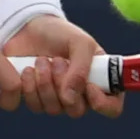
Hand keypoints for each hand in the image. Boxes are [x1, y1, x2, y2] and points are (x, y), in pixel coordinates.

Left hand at [0, 13, 120, 117]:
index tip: (89, 86)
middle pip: (76, 110)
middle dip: (63, 84)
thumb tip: (69, 98)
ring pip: (54, 109)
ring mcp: (57, 99)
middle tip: (57, 60)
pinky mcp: (36, 99)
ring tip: (41, 60)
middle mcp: (80, 95)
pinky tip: (28, 69)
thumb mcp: (80, 42)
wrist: (28, 27)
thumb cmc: (60, 34)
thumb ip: (81, 68)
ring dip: (45, 82)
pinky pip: (35, 106)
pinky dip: (30, 87)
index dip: (102, 103)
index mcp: (99, 80)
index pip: (111, 107)